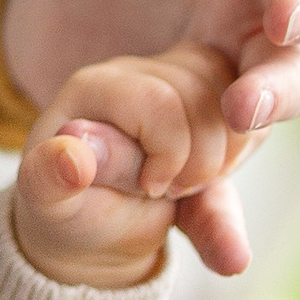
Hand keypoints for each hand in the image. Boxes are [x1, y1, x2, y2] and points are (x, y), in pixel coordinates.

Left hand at [0, 0, 299, 277]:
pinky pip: (197, 198)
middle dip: (275, 95)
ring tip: (201, 190)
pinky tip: (214, 259)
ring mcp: (214, 111)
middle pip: (291, 83)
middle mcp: (251, 52)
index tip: (287, 16)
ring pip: (242, 147)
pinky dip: (207, 228)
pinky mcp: (170, 155)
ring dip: (226, 168)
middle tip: (244, 105)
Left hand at [15, 46, 249, 291]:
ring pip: (232, 97)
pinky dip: (243, 153)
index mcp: (94, 87)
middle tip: (167, 190)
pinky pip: (248, 110)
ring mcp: (171, 82)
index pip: (161, 103)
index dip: (169, 154)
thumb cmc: (67, 212)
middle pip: (206, 95)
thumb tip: (71, 158)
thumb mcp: (51, 204)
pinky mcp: (201, 100)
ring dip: (223, 155)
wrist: (95, 227)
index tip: (148, 187)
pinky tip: (216, 183)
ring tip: (184, 185)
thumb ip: (50, 179)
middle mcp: (135, 72)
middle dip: (200, 158)